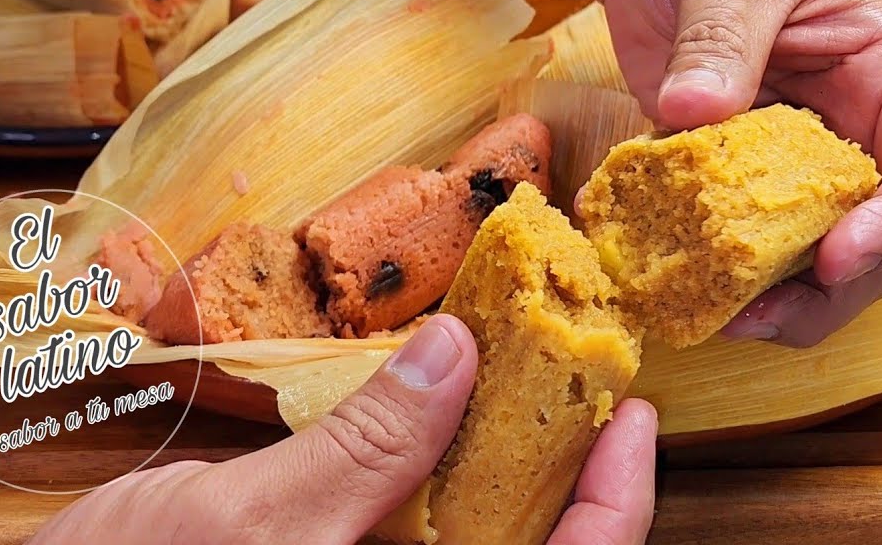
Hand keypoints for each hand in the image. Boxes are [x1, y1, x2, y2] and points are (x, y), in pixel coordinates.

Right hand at [29, 315, 657, 543]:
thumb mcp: (248, 528)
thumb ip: (365, 450)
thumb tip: (456, 355)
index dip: (618, 504)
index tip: (633, 415)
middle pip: (531, 544)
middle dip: (566, 462)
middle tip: (579, 365)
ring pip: (475, 526)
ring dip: (502, 449)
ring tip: (515, 362)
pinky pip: (414, 517)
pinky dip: (431, 454)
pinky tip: (430, 395)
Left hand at [222, 0, 881, 345]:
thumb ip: (721, 39)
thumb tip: (696, 112)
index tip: (837, 255)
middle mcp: (856, 127)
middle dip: (834, 287)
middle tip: (763, 316)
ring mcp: (796, 159)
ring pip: (818, 253)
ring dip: (780, 297)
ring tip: (721, 316)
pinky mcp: (736, 177)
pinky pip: (745, 239)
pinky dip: (723, 271)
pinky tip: (683, 285)